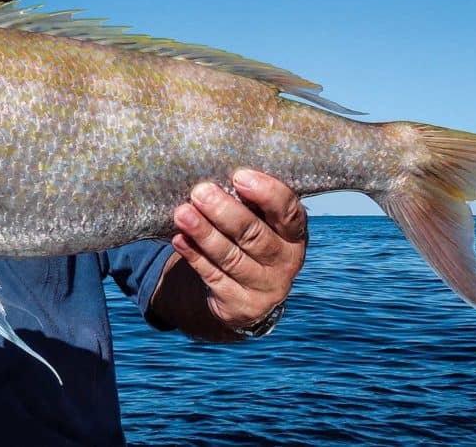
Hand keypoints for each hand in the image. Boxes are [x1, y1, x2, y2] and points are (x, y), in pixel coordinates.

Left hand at [171, 169, 306, 330]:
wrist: (247, 293)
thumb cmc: (251, 239)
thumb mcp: (261, 222)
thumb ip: (249, 202)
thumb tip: (214, 169)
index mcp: (294, 234)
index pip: (288, 212)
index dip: (267, 193)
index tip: (239, 176)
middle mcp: (286, 262)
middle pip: (255, 236)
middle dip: (225, 212)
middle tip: (200, 192)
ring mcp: (266, 287)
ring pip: (231, 258)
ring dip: (204, 234)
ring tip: (182, 213)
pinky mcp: (242, 305)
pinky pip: (214, 277)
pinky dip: (195, 256)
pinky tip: (180, 239)